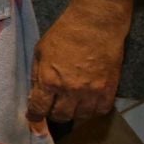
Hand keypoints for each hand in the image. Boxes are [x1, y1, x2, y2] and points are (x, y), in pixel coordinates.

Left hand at [27, 0, 133, 124]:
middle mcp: (70, 91)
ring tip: (71, 108)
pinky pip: (101, 111)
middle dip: (54, 115)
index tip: (34, 119)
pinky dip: (93, 111)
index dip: (35, 117)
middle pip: (61, 116)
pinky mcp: (109, 89)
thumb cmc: (63, 34)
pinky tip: (88, 105)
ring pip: (82, 117)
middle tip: (53, 110)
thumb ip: (37, 75)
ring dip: (74, 115)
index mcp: (49, 80)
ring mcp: (91, 92)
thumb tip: (35, 94)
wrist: (95, 24)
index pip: (39, 108)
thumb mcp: (40, 51)